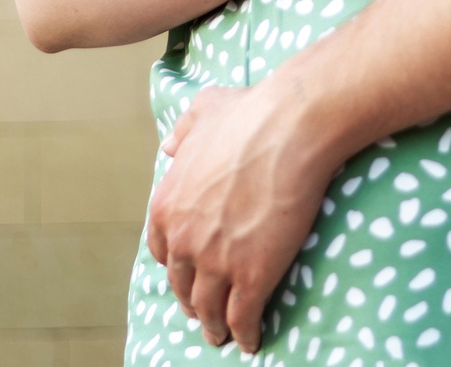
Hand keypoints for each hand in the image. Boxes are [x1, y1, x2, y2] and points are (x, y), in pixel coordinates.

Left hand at [149, 83, 336, 351]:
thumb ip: (183, 130)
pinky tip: (251, 340)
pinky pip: (242, 316)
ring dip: (214, 325)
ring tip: (223, 336)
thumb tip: (171, 145)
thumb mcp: (203, 110)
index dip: (175, 265)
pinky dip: (245, 333)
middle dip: (192, 301)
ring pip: (209, 309)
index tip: (187, 273)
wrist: (290, 126)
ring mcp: (216, 261)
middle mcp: (183, 240)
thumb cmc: (251, 112)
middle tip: (203, 312)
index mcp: (167, 205)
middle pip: (182, 285)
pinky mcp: (252, 275)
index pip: (160, 251)